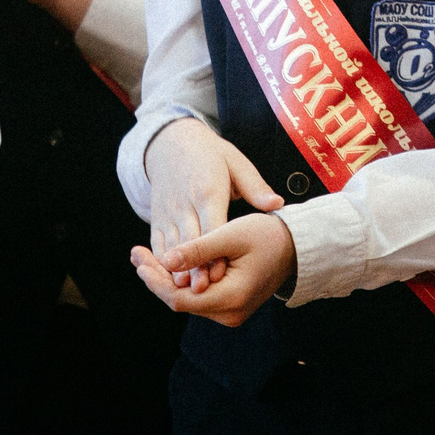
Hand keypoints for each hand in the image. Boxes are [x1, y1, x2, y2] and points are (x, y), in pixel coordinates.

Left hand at [132, 212, 296, 325]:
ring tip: (144, 257)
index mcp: (231, 298)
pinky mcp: (229, 306)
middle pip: (180, 302)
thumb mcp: (231, 234)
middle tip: (136, 253)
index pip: (180, 299)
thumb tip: (167, 260)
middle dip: (156, 278)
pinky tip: (166, 264)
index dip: (155, 281)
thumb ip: (199, 249)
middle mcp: (229, 313)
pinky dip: (180, 281)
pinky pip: (197, 297)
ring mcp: (229, 313)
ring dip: (165, 279)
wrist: (295, 247)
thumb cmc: (267, 235)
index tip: (139, 258)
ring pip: (187, 300)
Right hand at [142, 118, 281, 290]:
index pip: (211, 226)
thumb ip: (255, 187)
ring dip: (175, 269)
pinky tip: (169, 280)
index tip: (219, 274)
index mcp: (207, 190)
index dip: (214, 251)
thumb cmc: (211, 154)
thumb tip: (277, 204)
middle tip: (202, 292)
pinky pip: (157, 243)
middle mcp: (184, 202)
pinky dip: (161, 261)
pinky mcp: (157, 217)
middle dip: (194, 267)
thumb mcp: (236, 163)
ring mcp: (168, 211)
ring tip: (184, 293)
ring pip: (170, 245)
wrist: (171, 141)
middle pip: (189, 240)